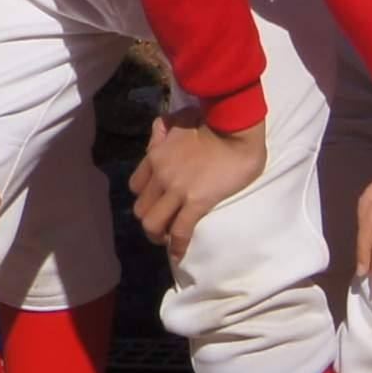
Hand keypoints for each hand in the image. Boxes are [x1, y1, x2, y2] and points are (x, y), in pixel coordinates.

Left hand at [130, 115, 263, 254]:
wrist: (234, 125)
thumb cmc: (213, 120)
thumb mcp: (180, 118)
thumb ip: (165, 128)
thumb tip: (160, 132)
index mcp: (155, 155)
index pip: (136, 185)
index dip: (146, 197)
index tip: (157, 203)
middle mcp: (160, 174)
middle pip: (141, 207)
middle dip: (150, 218)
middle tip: (164, 224)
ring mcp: (176, 189)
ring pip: (152, 223)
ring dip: (158, 235)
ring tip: (168, 240)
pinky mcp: (196, 202)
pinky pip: (179, 231)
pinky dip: (177, 246)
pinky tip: (179, 255)